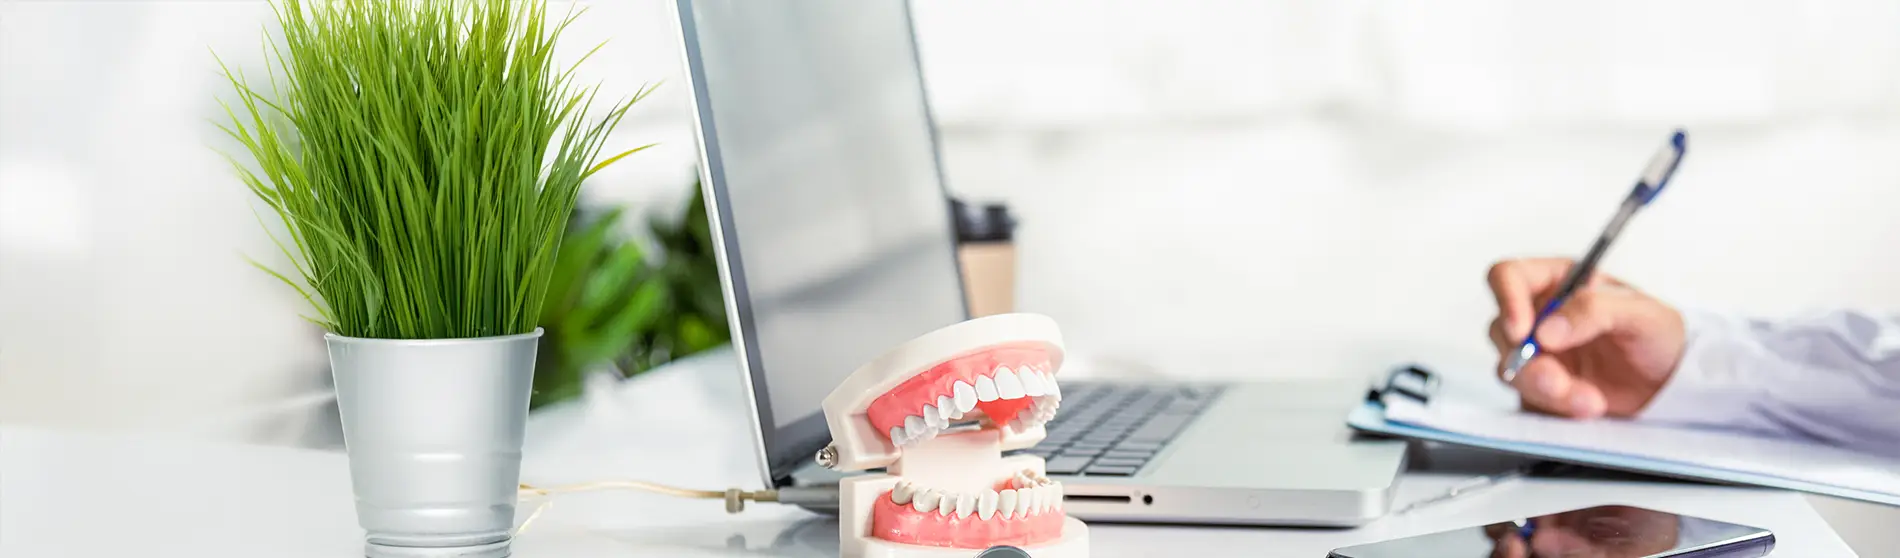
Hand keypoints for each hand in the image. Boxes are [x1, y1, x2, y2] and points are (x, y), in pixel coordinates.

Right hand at [1486, 258, 1686, 418]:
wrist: (1672, 384)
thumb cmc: (1659, 335)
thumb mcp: (1640, 313)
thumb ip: (1594, 310)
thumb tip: (1546, 330)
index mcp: (1558, 282)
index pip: (1508, 276)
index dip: (1506, 299)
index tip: (1521, 332)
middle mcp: (1539, 315)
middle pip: (1503, 331)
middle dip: (1530, 363)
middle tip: (1558, 382)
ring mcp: (1538, 354)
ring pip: (1512, 370)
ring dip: (1547, 390)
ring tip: (1590, 402)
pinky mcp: (1540, 388)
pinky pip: (1527, 399)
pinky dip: (1555, 408)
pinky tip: (1588, 406)